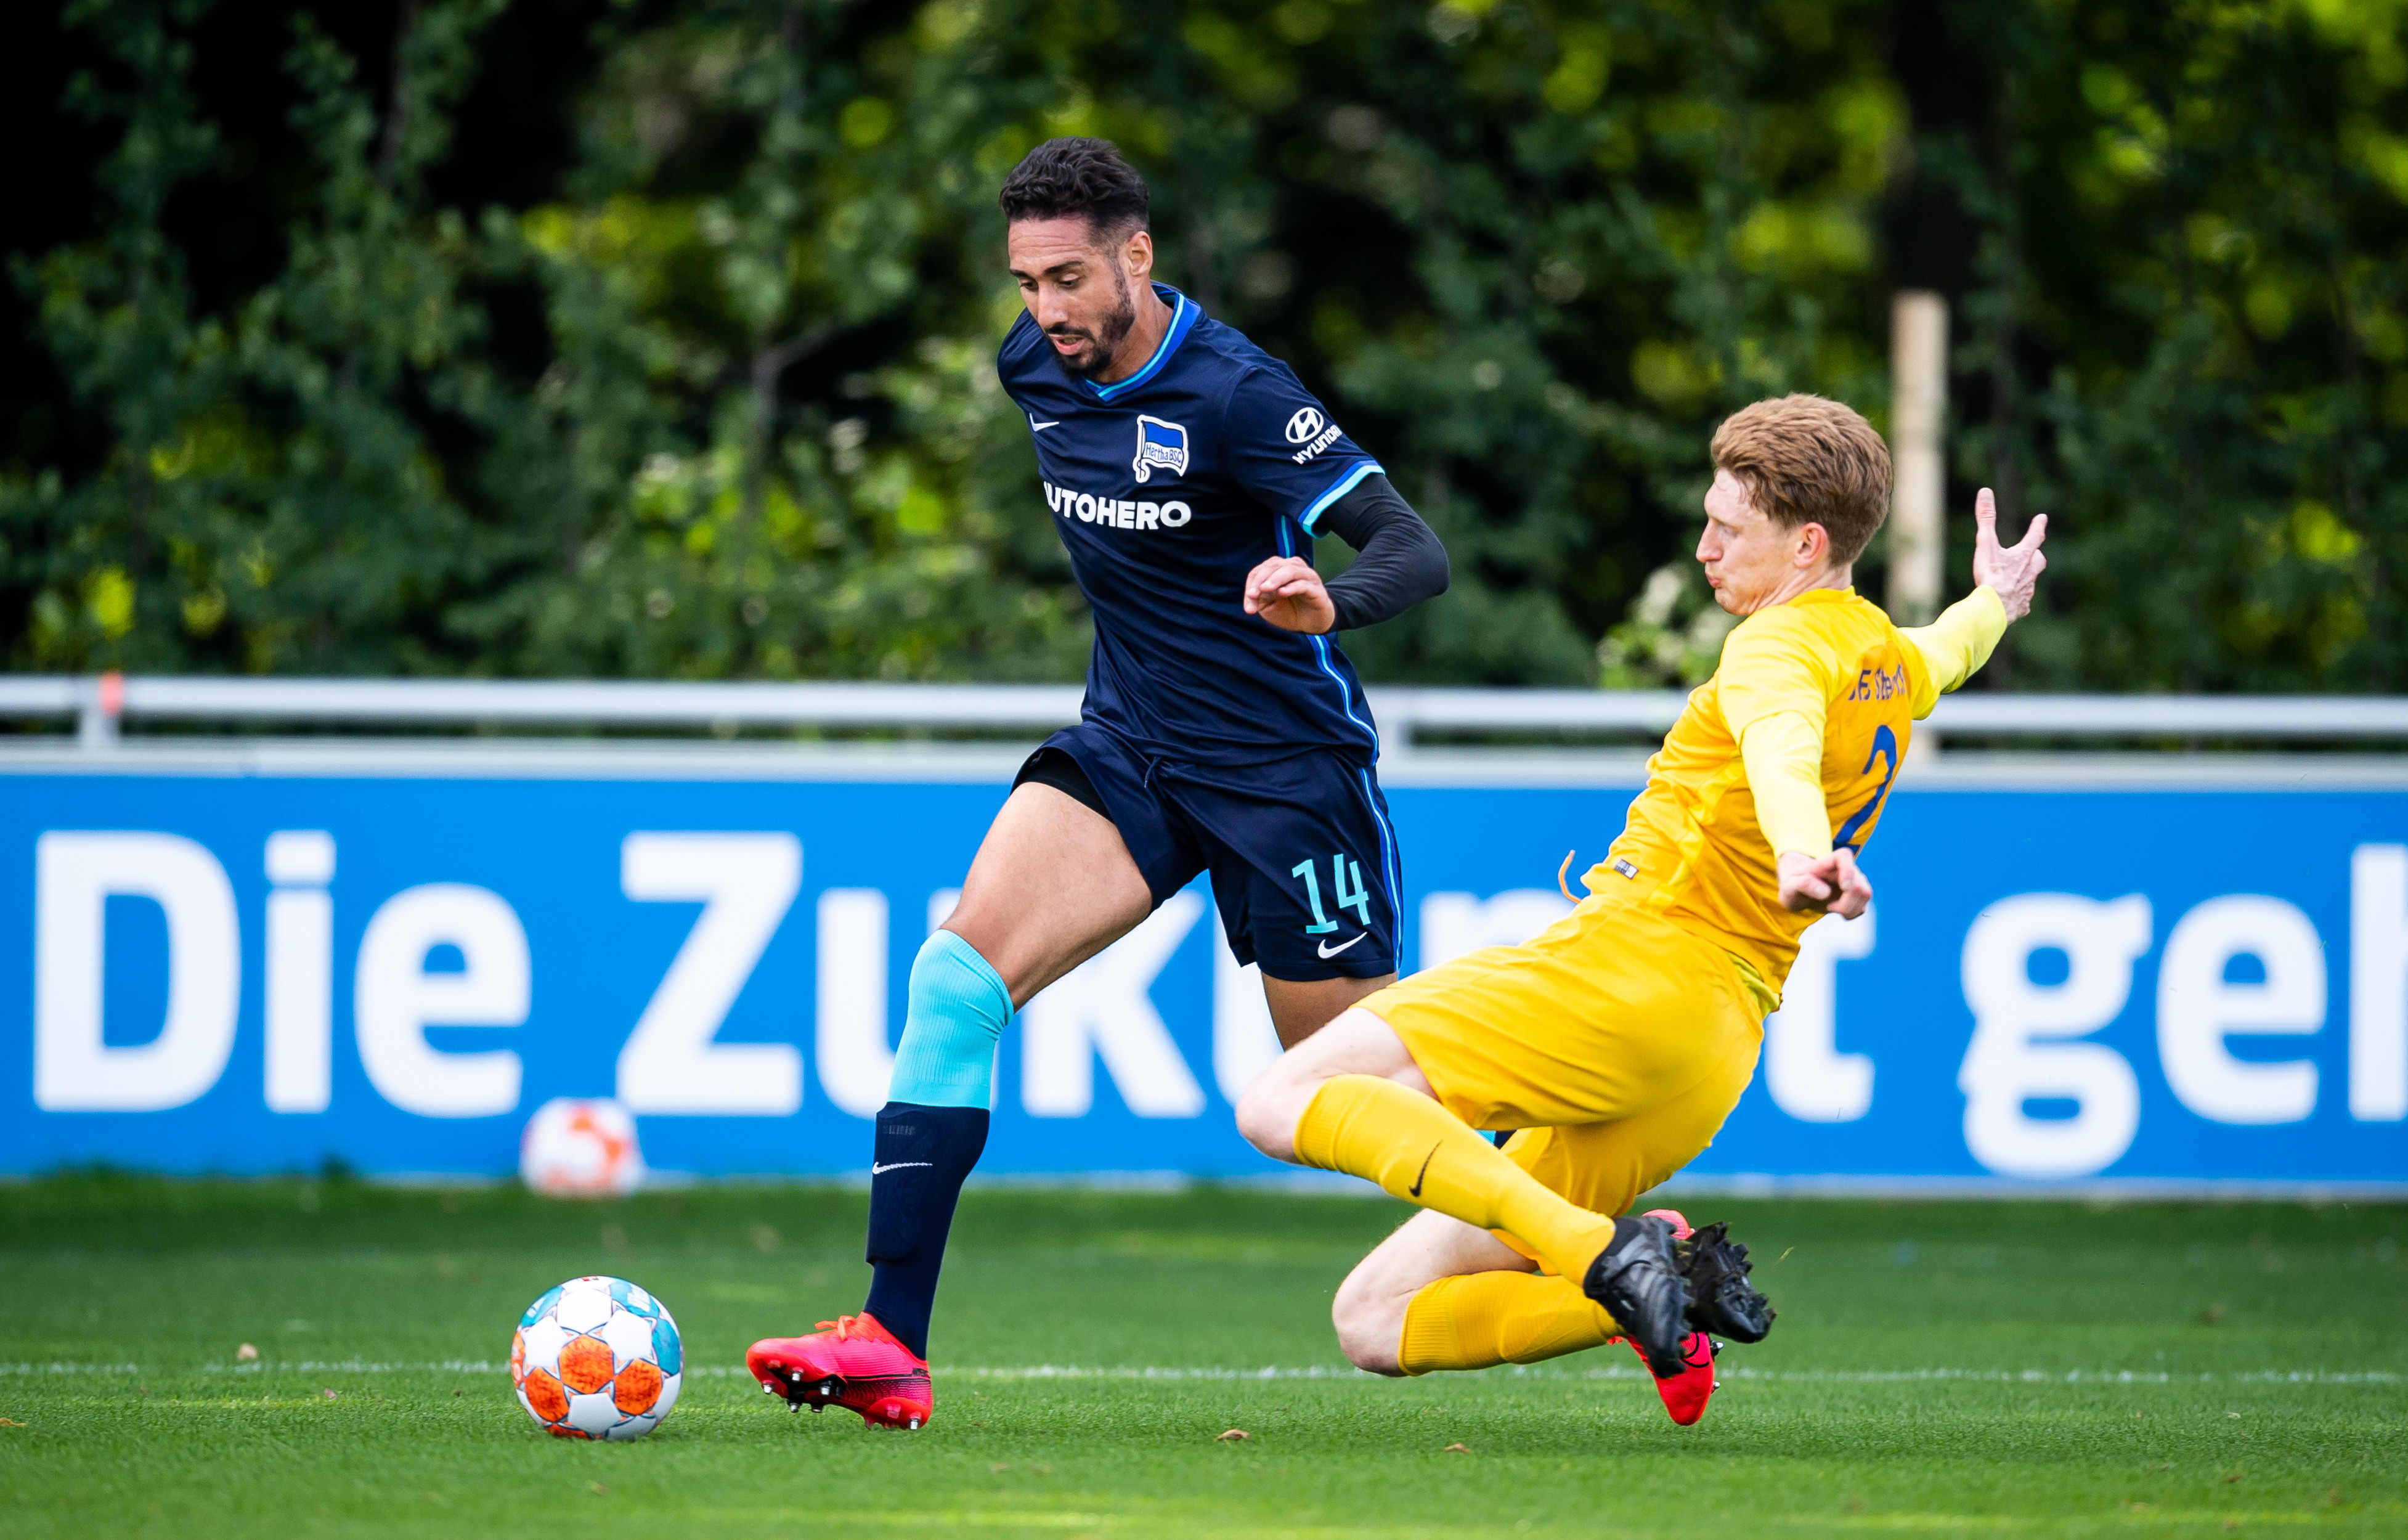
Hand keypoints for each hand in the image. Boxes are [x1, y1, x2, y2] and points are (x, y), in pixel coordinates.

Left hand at [1243, 555, 1335, 633]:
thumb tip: (1252, 595)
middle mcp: (1294, 568)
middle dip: (1260, 580)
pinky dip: (1292, 587)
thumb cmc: (1289, 610)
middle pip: (1274, 565)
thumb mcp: (1269, 606)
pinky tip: (1282, 592)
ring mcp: (1307, 577)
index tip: (1249, 599)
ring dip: (1275, 579)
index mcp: (1280, 568)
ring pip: (1290, 570)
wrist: (1311, 623)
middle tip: (1252, 595)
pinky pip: (1304, 584)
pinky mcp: (1317, 590)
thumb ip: (1260, 598)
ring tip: (1264, 588)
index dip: (1252, 582)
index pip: (1261, 569)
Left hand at [1778, 848, 1871, 918]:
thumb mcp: (1789, 886)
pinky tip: (1836, 910)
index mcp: (1829, 860)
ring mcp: (1855, 880)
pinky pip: (1862, 908)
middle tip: (1827, 906)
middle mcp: (1847, 868)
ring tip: (1830, 906)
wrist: (1799, 891)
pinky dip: (1850, 914)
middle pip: (1859, 886)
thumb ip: (1803, 885)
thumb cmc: (1794, 885)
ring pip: (1865, 895)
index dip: (1848, 871)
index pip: (1844, 856)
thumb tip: (1825, 892)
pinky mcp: (1858, 895)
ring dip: (1848, 909)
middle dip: (1845, 903)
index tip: (1844, 887)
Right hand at [1970, 487, 2047, 620]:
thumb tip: (1985, 492)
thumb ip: (1986, 518)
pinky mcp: (2021, 608)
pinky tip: (2013, 603)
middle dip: (2036, 556)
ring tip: (2018, 580)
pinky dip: (2019, 600)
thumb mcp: (1986, 543)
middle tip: (2035, 553)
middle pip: (2039, 561)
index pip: (2034, 536)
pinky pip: (2023, 603)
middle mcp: (2029, 573)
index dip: (2038, 526)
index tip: (2042, 518)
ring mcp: (2027, 591)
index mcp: (2023, 556)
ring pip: (2031, 582)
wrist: (1994, 607)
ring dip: (2026, 578)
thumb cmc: (1991, 574)